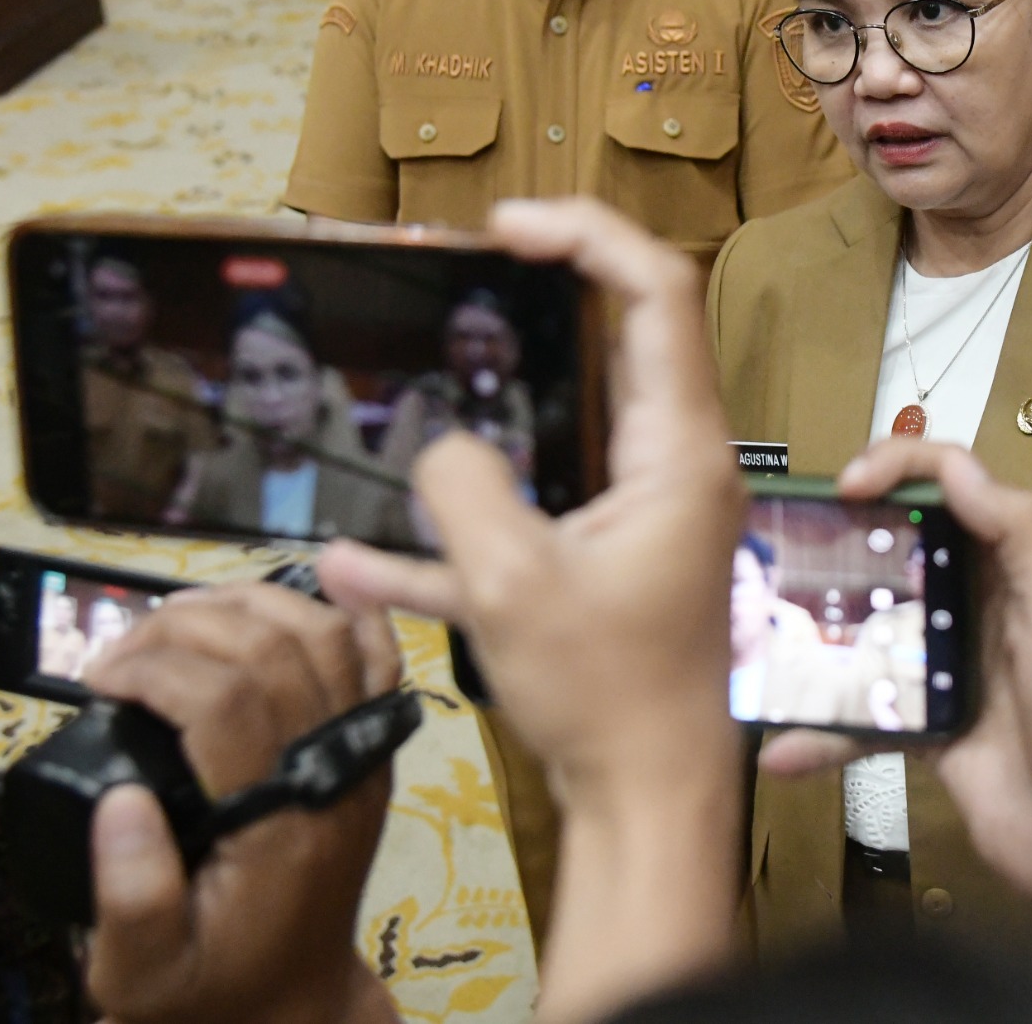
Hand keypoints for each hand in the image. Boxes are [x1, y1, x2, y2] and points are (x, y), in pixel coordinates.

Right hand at [80, 581, 400, 1023]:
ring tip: (176, 619)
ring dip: (247, 603)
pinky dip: (347, 609)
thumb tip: (120, 800)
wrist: (288, 1003)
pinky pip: (375, 658)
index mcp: (279, 823)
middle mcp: (333, 776)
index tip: (99, 678)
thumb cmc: (212, 986)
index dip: (154, 667)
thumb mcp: (142, 971)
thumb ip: (129, 895)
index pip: (225, 699)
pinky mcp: (368, 748)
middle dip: (185, 625)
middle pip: (273, 649)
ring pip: (324, 633)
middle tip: (122, 645)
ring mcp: (361, 756)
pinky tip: (309, 583)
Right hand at [318, 198, 744, 1023]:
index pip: (656, 293)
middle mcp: (671, 469)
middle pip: (618, 342)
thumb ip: (464, 491)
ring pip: (558, 433)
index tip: (506, 224)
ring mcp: (639, 519)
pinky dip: (449, 536)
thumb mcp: (512, 584)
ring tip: (418, 374)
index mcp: (677, 451)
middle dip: (544, 296)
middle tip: (468, 271)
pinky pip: (518, 530)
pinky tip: (353, 561)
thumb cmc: (609, 698)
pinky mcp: (601, 570)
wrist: (648, 806)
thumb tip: (444, 448)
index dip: (586, 234)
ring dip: (490, 410)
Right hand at [758, 439, 1031, 954]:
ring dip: (817, 631)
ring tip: (757, 632)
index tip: (845, 485)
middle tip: (781, 548)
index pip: (956, 485)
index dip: (900, 467)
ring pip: (870, 628)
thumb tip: (955, 467)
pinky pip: (862, 717)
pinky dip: (822, 732)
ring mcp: (949, 668)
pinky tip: (780, 749)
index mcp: (1022, 564)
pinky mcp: (928, 730)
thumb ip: (1022, 534)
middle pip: (899, 548)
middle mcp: (980, 604)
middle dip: (840, 540)